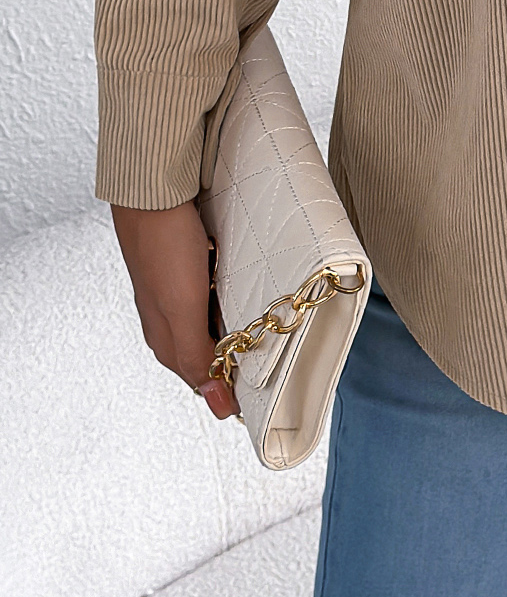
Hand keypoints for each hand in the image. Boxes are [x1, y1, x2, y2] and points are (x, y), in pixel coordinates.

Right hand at [110, 198, 241, 419]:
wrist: (152, 193)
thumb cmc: (165, 247)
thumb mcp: (182, 308)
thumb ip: (196, 354)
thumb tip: (214, 403)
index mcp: (164, 339)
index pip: (201, 378)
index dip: (228, 384)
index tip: (259, 389)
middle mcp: (167, 320)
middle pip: (207, 350)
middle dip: (233, 353)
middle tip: (264, 349)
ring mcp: (176, 293)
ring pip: (212, 321)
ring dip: (233, 323)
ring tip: (259, 318)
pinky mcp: (187, 268)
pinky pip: (212, 292)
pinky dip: (228, 295)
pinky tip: (241, 286)